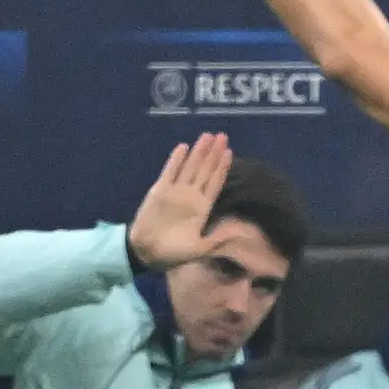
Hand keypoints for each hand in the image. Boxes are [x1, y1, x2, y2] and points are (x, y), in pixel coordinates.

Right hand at [127, 134, 235, 269]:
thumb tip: (240, 232)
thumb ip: (219, 239)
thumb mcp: (201, 249)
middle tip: (223, 135)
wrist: (148, 253)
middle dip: (214, 153)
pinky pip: (169, 172)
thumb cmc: (174, 253)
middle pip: (205, 170)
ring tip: (208, 136)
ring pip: (190, 167)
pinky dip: (176, 160)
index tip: (230, 152)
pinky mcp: (160, 191)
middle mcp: (191, 196)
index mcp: (202, 208)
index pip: (215, 183)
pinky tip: (184, 147)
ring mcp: (175, 192)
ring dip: (199, 152)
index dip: (222, 168)